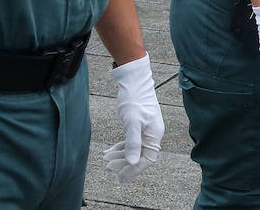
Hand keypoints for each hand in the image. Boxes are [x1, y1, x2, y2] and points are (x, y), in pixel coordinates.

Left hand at [104, 54, 163, 183]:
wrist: (134, 81)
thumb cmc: (135, 100)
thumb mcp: (132, 123)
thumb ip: (133, 143)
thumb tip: (133, 163)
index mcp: (154, 135)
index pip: (147, 160)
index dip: (134, 170)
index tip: (120, 177)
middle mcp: (152, 134)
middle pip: (140, 156)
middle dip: (124, 164)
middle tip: (108, 168)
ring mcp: (145, 130)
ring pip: (134, 149)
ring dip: (120, 156)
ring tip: (105, 160)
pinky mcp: (138, 125)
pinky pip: (130, 141)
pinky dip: (120, 148)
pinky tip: (109, 151)